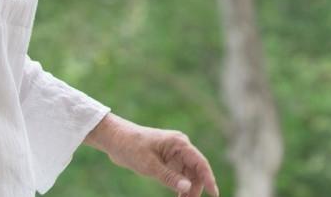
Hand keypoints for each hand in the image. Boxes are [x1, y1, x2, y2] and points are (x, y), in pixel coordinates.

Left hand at [86, 114, 218, 195]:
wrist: (116, 140)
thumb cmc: (132, 147)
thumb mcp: (149, 165)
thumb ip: (169, 177)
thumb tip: (188, 188)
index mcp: (179, 143)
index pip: (200, 163)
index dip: (209, 179)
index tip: (214, 195)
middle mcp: (181, 147)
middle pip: (196, 171)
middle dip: (196, 188)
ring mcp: (175, 154)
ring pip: (189, 174)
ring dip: (189, 189)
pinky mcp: (168, 160)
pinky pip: (180, 174)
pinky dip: (181, 186)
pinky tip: (180, 196)